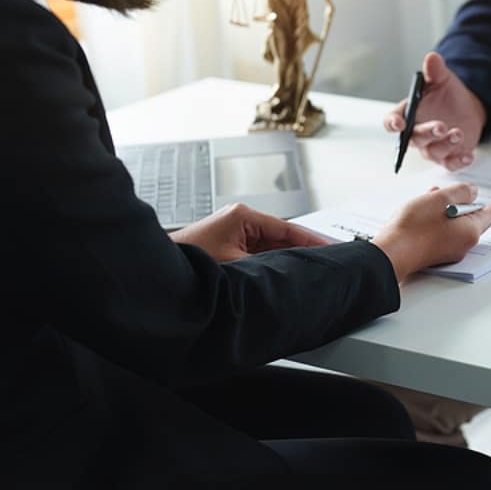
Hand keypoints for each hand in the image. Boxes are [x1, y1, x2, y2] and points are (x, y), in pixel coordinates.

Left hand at [170, 203, 328, 262]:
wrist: (159, 272)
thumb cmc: (189, 261)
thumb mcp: (236, 264)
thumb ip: (267, 265)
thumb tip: (292, 271)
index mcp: (243, 216)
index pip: (288, 229)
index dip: (312, 241)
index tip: (331, 249)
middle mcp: (240, 220)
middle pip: (282, 237)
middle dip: (303, 250)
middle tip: (327, 262)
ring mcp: (234, 233)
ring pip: (272, 247)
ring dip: (287, 258)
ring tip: (310, 270)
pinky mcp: (229, 246)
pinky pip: (259, 254)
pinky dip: (273, 263)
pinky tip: (286, 273)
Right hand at [372, 184, 490, 280]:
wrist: (391, 253)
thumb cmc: (414, 227)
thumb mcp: (440, 199)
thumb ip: (460, 192)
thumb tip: (472, 191)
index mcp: (469, 232)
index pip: (488, 216)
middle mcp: (462, 245)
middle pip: (469, 219)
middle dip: (462, 203)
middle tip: (457, 190)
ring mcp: (447, 251)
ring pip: (453, 225)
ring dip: (445, 209)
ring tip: (433, 195)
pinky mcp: (433, 254)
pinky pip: (442, 233)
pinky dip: (437, 220)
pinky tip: (424, 210)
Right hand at [383, 52, 487, 170]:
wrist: (467, 108)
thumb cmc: (448, 96)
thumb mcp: (443, 80)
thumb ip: (435, 71)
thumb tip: (431, 58)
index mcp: (409, 114)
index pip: (392, 121)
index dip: (393, 123)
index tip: (399, 123)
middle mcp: (417, 133)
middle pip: (414, 139)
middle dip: (427, 132)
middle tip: (440, 126)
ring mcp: (432, 147)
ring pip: (433, 152)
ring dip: (446, 144)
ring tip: (459, 133)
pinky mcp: (448, 157)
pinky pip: (450, 164)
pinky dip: (459, 162)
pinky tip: (468, 155)